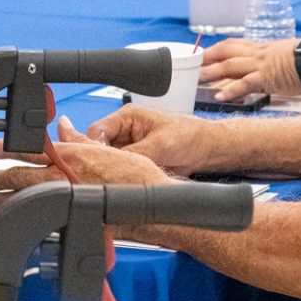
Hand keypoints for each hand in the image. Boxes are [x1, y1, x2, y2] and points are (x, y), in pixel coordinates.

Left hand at [0, 116, 169, 210]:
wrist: (152, 205)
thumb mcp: (107, 149)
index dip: (6, 149)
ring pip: (24, 200)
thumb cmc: (138, 177)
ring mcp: (66, 201)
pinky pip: (38, 218)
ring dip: (3, 200)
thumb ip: (80, 139)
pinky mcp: (71, 220)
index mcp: (72, 156)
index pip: (29, 149)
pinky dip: (22, 218)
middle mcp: (65, 178)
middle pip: (20, 176)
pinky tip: (14, 221)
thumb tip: (63, 126)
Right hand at [80, 104, 225, 176]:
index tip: (98, 164)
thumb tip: (114, 165)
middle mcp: (124, 130)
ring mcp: (129, 146)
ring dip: (112, 171)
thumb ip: (134, 153)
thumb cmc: (190, 136)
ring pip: (108, 161)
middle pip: (98, 147)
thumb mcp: (160, 144)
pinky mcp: (136, 160)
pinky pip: (121, 170)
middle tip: (106, 176)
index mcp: (127, 117)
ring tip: (118, 180)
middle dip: (102, 162)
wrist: (207, 149)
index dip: (93, 148)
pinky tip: (125, 183)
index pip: (96, 131)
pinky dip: (122, 177)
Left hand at [200, 38, 300, 100]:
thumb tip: (270, 67)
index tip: (205, 53)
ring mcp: (261, 65)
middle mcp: (257, 53)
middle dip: (208, 58)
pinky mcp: (267, 78)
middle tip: (193, 64)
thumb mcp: (285, 54)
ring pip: (230, 65)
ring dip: (212, 72)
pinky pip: (245, 83)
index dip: (217, 48)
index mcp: (261, 47)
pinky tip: (220, 96)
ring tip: (198, 79)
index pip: (234, 44)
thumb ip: (273, 59)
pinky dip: (231, 89)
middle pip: (226, 52)